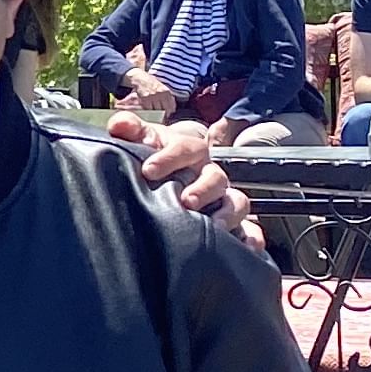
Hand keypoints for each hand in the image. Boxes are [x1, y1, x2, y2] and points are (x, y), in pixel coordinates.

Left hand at [111, 108, 259, 240]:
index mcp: (190, 152)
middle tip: (186, 201)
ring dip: (228, 213)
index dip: (170, 157)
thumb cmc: (155, 156)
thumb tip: (119, 124)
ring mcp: (222, 198)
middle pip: (216, 177)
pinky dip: (251, 237)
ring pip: (236, 202)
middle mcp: (209, 174)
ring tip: (213, 226)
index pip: (187, 148)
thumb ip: (131, 130)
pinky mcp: (231, 222)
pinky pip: (249, 229)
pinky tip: (248, 247)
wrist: (166, 174)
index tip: (149, 170)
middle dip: (203, 189)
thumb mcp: (144, 140)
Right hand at [125, 60, 174, 119]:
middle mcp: (161, 94)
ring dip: (156, 114)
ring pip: (156, 110)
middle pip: (164, 109)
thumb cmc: (151, 83)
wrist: (140, 77)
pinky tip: (148, 111)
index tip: (168, 115)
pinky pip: (148, 108)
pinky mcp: (145, 98)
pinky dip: (148, 111)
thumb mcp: (162, 87)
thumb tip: (171, 108)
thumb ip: (167, 96)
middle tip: (161, 118)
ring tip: (154, 116)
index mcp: (167, 91)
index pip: (171, 106)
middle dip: (163, 115)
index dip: (170, 112)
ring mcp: (153, 96)